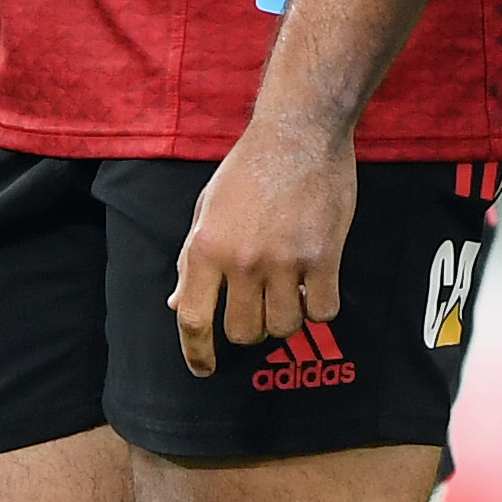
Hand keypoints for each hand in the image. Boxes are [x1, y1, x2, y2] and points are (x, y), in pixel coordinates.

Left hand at [171, 118, 355, 376]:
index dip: (196, 353)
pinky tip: (315, 288)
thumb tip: (178, 305)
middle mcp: (242, 260)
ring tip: (289, 293)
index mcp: (206, 248)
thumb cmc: (249, 169)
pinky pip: (323, 310)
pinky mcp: (324, 256)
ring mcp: (284, 260)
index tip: (203, 369)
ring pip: (284, 325)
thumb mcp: (207, 210)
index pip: (192, 318)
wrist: (299, 132)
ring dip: (286, 318)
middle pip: (243, 332)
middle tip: (259, 307)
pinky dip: (319, 307)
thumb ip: (191, 260)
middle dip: (250, 329)